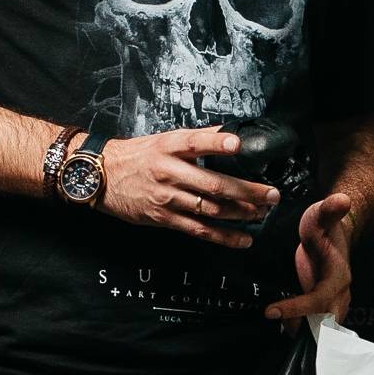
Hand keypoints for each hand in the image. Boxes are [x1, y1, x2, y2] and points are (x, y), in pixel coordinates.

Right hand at [97, 125, 281, 244]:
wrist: (101, 176)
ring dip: (241, 213)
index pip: (195, 142)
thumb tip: (230, 135)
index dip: (216, 143)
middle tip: (272, 194)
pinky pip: (199, 230)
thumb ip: (196, 139)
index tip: (237, 144)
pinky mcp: (164, 218)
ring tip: (262, 213)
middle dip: (247, 191)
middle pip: (213, 184)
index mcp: (170, 147)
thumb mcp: (164, 140)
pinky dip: (224, 236)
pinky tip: (243, 239)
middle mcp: (169, 172)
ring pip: (210, 209)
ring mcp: (167, 198)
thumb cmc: (138, 156)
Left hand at [265, 191, 354, 331]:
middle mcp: (339, 294)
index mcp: (339, 277)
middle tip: (278, 329)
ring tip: (276, 325)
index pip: (319, 300)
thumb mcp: (322, 215)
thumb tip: (343, 199)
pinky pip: (313, 325)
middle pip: (325, 324)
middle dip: (304, 332)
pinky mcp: (322, 305)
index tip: (270, 311)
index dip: (297, 308)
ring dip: (300, 332)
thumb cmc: (325, 225)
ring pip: (320, 329)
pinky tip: (280, 323)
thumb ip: (330, 209)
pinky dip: (298, 327)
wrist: (334, 233)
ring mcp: (332, 302)